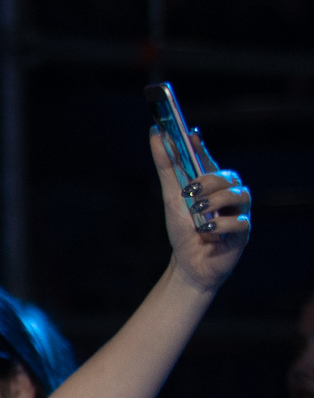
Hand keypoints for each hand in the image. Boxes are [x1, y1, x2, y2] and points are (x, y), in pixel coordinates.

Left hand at [150, 128, 250, 295]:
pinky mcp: (242, 233)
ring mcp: (238, 213)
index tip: (189, 136)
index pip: (210, 160)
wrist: (189, 263)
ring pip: (239, 196)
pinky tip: (206, 230)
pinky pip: (240, 223)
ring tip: (197, 212)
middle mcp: (230, 195)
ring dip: (215, 202)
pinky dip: (220, 225)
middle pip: (228, 177)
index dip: (200, 148)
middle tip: (189, 192)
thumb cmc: (183, 228)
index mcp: (213, 184)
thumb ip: (166, 166)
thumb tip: (155, 133)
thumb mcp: (171, 196)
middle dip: (208, 181)